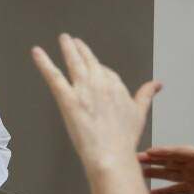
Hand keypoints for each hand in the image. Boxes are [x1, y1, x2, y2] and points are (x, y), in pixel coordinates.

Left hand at [32, 34, 160, 173]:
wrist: (111, 154)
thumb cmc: (124, 140)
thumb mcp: (140, 113)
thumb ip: (146, 95)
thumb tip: (156, 84)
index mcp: (116, 86)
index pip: (106, 72)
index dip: (99, 69)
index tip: (95, 66)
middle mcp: (100, 84)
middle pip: (89, 61)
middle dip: (81, 49)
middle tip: (74, 41)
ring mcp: (83, 90)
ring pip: (73, 62)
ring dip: (68, 48)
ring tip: (63, 39)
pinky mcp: (67, 99)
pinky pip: (53, 76)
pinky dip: (44, 63)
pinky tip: (37, 53)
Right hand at [138, 146, 193, 193]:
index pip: (180, 152)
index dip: (164, 151)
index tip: (150, 152)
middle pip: (170, 160)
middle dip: (153, 159)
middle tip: (136, 157)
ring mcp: (193, 176)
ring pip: (169, 173)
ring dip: (155, 173)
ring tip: (139, 172)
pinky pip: (175, 189)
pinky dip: (164, 192)